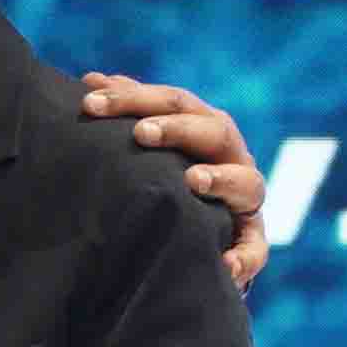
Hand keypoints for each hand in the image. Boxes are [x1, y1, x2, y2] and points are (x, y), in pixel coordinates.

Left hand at [77, 73, 270, 287]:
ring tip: (193, 181)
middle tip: (140, 133)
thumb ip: (131, 113)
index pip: (174, 102)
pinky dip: (244, 258)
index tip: (92, 99)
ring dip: (220, 179)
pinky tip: (225, 267)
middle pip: (212, 130)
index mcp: (204, 127)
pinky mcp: (251, 240)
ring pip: (246, 182)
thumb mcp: (153, 144)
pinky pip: (254, 249)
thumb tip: (93, 80)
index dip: (135, 97)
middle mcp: (230, 156)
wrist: (198, 232)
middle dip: (176, 128)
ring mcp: (245, 197)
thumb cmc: (168, 178)